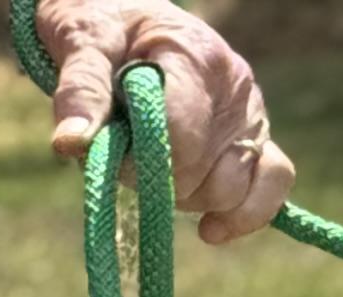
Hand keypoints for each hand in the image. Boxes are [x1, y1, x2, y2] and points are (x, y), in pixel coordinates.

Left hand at [33, 2, 298, 245]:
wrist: (128, 18)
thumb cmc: (103, 25)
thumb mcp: (81, 43)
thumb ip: (80, 91)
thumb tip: (71, 143)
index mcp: (196, 57)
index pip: (182, 137)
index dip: (142, 161)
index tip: (110, 150)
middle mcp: (235, 88)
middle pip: (205, 173)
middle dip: (158, 180)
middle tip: (125, 155)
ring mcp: (250, 117)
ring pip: (231, 190)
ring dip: (186, 197)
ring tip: (155, 167)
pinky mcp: (257, 142)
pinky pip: (271, 189)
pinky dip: (242, 216)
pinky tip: (209, 230)